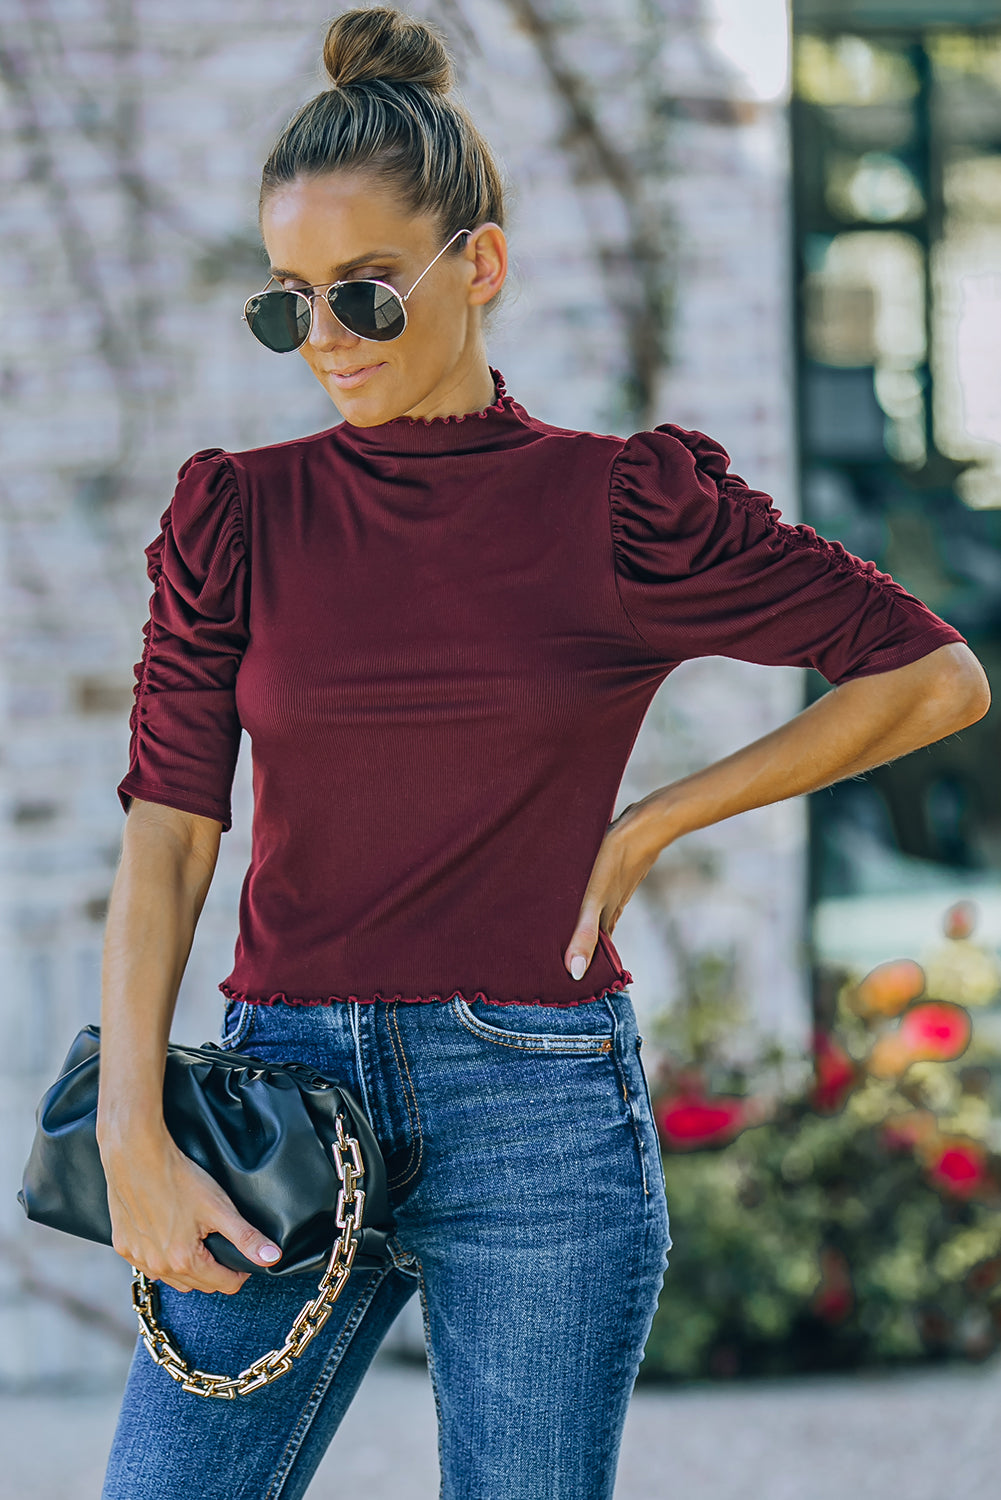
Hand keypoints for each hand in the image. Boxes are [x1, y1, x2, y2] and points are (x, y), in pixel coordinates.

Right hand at [100, 1130, 282, 1294]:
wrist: (136, 1155)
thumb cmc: (178, 1178)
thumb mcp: (219, 1207)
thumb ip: (246, 1237)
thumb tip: (272, 1258)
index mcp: (184, 1261)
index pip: (223, 1284)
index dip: (240, 1272)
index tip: (244, 1259)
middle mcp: (158, 1267)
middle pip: (198, 1286)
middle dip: (216, 1272)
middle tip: (224, 1248)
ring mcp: (137, 1258)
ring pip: (172, 1279)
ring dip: (189, 1270)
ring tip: (199, 1244)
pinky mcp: (123, 1246)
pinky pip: (149, 1265)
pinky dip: (162, 1260)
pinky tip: (169, 1240)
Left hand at [563, 801, 661, 980]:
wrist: (646, 824)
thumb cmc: (615, 859)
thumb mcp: (593, 899)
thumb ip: (584, 933)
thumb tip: (575, 973)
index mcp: (606, 918)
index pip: (593, 950)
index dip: (580, 964)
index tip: (563, 978)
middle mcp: (611, 906)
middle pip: (593, 932)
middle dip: (578, 944)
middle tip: (553, 954)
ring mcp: (615, 888)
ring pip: (595, 912)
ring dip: (581, 921)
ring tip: (560, 926)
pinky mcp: (614, 869)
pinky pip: (598, 891)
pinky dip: (587, 899)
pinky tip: (577, 891)